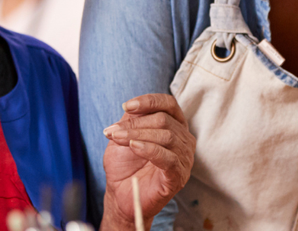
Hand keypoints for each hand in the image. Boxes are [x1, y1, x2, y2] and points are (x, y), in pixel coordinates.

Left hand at [100, 94, 194, 229]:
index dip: (149, 101)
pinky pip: (168, 158)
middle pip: (164, 120)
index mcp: (174, 125)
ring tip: (118, 139)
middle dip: (135, 124)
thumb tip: (130, 108)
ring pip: (167, 136)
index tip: (127, 106)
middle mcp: (184, 139)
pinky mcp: (179, 175)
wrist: (121, 195)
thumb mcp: (125, 136)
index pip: (169, 104)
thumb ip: (131, 120)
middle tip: (113, 131)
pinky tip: (134, 148)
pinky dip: (150, 149)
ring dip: (138, 135)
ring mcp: (184, 158)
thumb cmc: (126, 165)